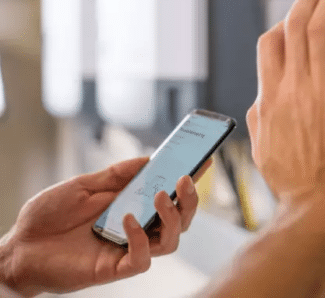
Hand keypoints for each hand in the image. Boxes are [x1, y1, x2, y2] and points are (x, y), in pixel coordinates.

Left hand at [0, 157, 210, 296]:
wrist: (19, 245)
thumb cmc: (48, 215)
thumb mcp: (84, 184)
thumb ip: (117, 174)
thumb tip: (149, 159)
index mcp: (132, 206)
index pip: (169, 195)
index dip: (189, 180)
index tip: (203, 160)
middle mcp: (137, 228)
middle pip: (180, 220)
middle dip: (190, 200)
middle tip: (185, 178)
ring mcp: (128, 248)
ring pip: (171, 241)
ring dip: (173, 218)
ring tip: (161, 196)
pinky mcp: (115, 268)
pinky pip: (142, 259)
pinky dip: (141, 237)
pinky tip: (128, 219)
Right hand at [247, 0, 324, 215]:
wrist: (323, 204)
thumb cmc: (298, 184)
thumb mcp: (264, 148)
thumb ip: (262, 114)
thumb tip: (263, 97)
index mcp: (270, 98)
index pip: (270, 44)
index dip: (282, 23)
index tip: (294, 19)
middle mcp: (294, 87)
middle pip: (296, 25)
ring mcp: (323, 88)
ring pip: (321, 26)